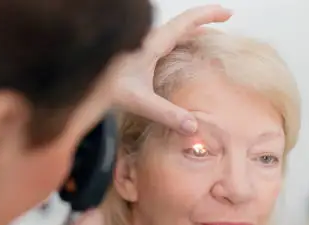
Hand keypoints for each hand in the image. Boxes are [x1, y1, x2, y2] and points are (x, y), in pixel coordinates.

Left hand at [112, 5, 231, 133]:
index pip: (186, 21)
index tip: (228, 13)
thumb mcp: (140, 101)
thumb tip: (193, 126)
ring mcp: (141, 43)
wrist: (80, 81)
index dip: (208, 15)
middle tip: (224, 20)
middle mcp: (148, 38)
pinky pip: (163, 39)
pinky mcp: (135, 52)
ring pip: (171, 30)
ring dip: (190, 29)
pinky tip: (178, 50)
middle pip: (182, 22)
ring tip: (206, 34)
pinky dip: (178, 39)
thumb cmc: (105, 87)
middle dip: (204, 19)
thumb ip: (167, 113)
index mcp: (153, 43)